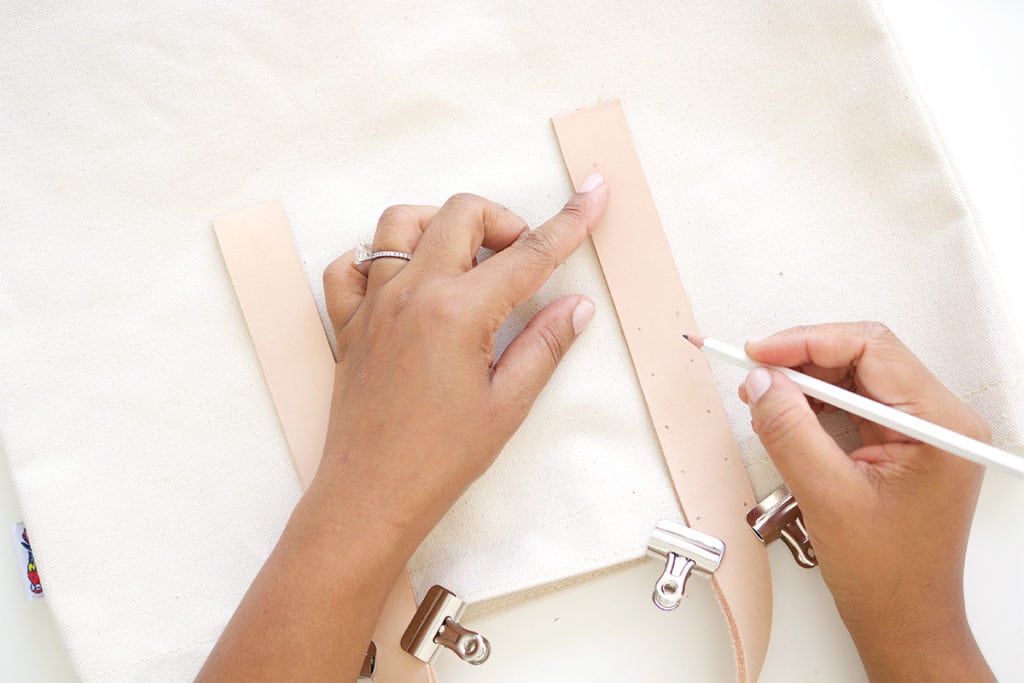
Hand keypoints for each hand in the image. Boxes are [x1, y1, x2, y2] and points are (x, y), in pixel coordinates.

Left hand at [316, 176, 606, 538]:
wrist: (370, 496)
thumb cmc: (440, 460)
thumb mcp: (508, 405)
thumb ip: (545, 345)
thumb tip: (576, 305)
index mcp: (458, 312)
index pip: (528, 254)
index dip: (570, 221)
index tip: (594, 193)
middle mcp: (411, 293)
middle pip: (462, 213)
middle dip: (503, 222)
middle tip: (521, 262)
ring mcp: (373, 304)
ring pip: (401, 223)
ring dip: (441, 227)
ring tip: (465, 263)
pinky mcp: (348, 323)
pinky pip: (351, 266)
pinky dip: (379, 259)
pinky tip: (405, 284)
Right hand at [739, 322, 992, 681]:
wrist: (904, 622)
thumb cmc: (886, 575)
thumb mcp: (828, 496)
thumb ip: (790, 431)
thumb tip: (761, 381)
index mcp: (940, 425)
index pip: (872, 349)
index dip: (809, 342)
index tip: (759, 354)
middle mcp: (940, 420)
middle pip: (864, 358)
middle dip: (802, 362)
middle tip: (753, 376)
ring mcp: (923, 432)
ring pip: (855, 379)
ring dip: (805, 384)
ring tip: (765, 400)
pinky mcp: (903, 445)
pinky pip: (855, 406)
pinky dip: (816, 407)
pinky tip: (788, 418)